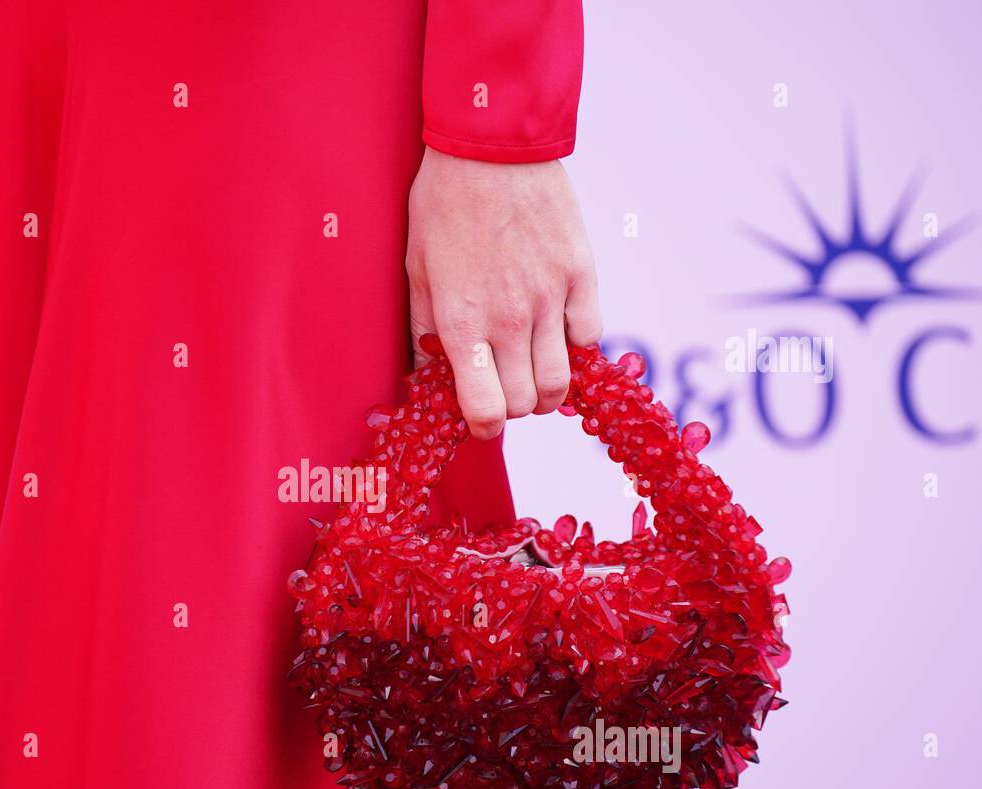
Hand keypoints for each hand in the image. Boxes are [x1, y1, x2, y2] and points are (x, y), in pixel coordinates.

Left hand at [406, 147, 601, 438]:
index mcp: (463, 323)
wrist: (491, 145)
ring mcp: (551, 299)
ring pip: (561, 383)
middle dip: (511, 406)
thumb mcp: (416, 269)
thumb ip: (424, 329)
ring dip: (545, 389)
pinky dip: (575, 348)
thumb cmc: (441, 205)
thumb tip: (426, 376)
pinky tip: (556, 334)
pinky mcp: (581, 275)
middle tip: (501, 386)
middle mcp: (510, 320)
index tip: (478, 419)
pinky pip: (590, 338)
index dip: (482, 426)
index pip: (485, 411)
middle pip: (525, 404)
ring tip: (530, 369)